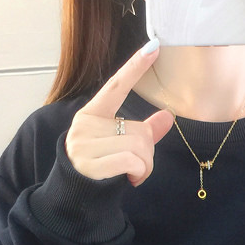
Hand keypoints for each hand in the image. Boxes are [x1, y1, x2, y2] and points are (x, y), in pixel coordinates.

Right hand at [66, 44, 173, 186]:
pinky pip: (132, 161)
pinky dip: (140, 173)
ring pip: (139, 146)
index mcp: (92, 114)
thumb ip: (144, 131)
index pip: (116, 86)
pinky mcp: (90, 164)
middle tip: (135, 166)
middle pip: (139, 131)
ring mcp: (85, 144)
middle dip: (146, 153)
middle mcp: (85, 125)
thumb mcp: (120, 145)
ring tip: (132, 174)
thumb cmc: (100, 168)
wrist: (76, 197)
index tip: (154, 47)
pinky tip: (131, 180)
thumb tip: (168, 116)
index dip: (135, 67)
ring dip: (145, 166)